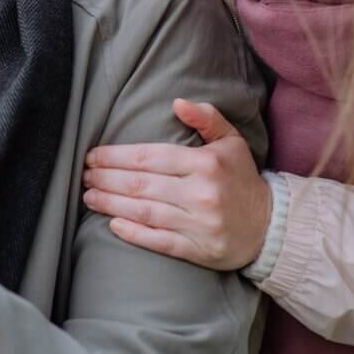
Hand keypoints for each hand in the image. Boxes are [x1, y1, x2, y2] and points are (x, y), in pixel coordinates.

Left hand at [82, 98, 270, 270]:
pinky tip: (112, 224)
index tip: (93, 155)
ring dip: (111, 203)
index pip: (149, 157)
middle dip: (106, 178)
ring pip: (145, 211)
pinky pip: (159, 242)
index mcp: (204, 164)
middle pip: (141, 184)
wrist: (270, 226)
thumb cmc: (242, 178)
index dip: (116, 156)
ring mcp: (199, 224)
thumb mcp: (231, 141)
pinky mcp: (198, 251)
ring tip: (88, 195)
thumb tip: (177, 103)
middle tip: (83, 174)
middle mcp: (200, 193)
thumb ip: (207, 118)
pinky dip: (133, 233)